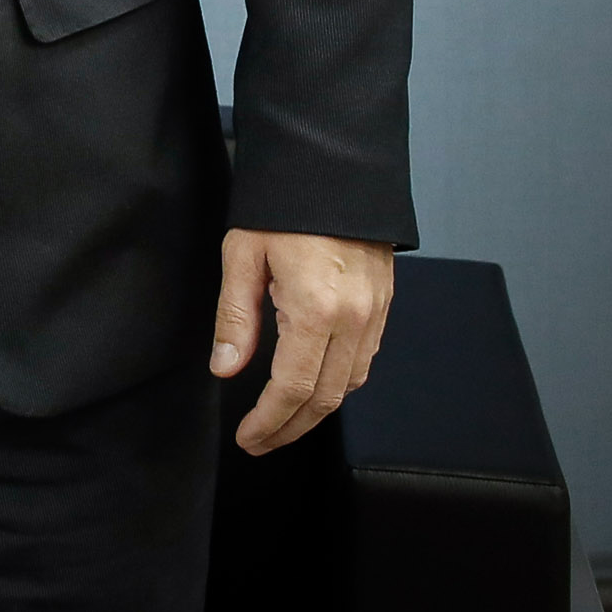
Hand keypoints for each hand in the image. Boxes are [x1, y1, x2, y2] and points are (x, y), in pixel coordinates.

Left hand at [209, 229, 392, 454]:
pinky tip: (311, 388)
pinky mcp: (385, 305)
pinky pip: (364, 361)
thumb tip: (226, 368)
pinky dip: (338, 385)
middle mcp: (355, 319)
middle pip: (325, 398)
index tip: (247, 438)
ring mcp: (376, 313)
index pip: (292, 388)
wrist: (337, 168)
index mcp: (317, 308)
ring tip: (280, 423)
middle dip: (290, 428)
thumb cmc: (283, 207)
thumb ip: (235, 317)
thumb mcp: (242, 255)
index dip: (268, 421)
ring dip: (315, 412)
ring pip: (351, 384)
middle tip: (259, 443)